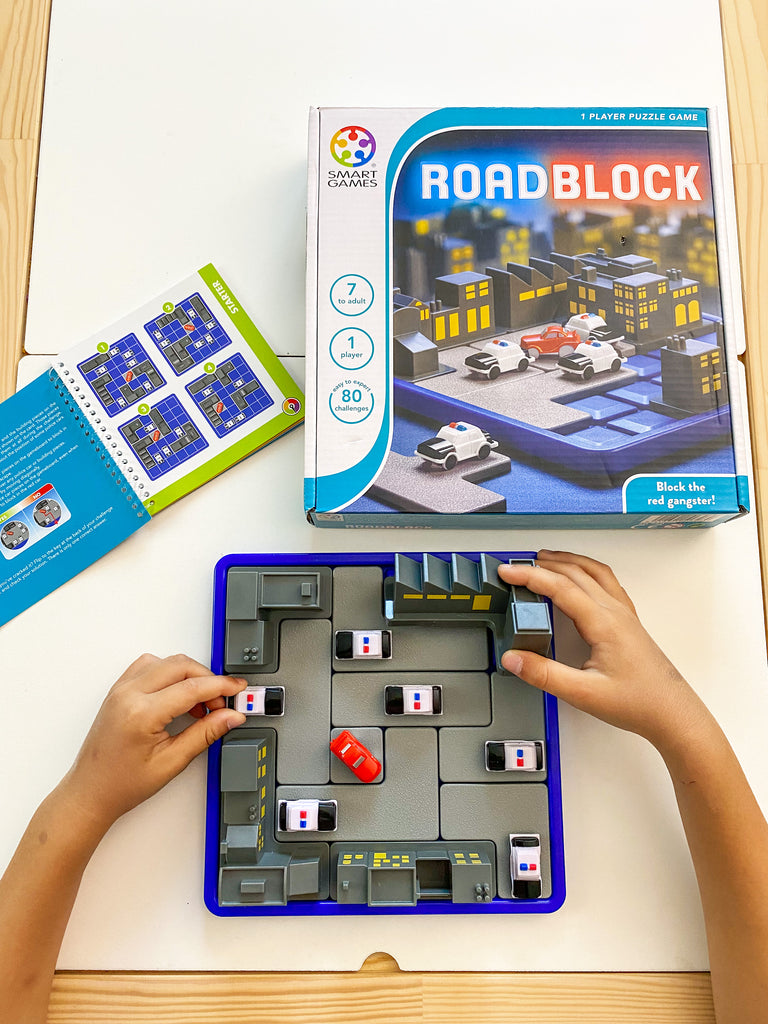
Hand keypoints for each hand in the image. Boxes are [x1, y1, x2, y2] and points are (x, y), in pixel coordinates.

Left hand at [60, 654, 246, 833]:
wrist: (91, 792)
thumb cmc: (121, 783)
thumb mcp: (171, 762)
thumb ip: (205, 734)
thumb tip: (229, 717)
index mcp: (141, 713)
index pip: (192, 687)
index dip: (221, 686)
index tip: (237, 689)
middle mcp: (128, 695)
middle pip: (181, 665)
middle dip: (208, 680)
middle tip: (220, 704)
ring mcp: (121, 690)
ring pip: (166, 661)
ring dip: (188, 675)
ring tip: (199, 703)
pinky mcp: (118, 690)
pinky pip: (148, 665)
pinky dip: (169, 673)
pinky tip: (177, 694)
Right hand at [498, 551, 710, 753]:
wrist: (672, 713)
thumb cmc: (638, 703)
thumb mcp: (583, 693)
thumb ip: (544, 674)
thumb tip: (514, 658)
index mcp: (604, 623)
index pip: (560, 588)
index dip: (530, 577)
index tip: (508, 572)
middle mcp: (615, 612)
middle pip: (576, 573)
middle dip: (543, 565)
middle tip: (517, 566)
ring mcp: (625, 615)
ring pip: (594, 572)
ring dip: (567, 561)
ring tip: (545, 559)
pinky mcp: (629, 622)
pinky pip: (607, 582)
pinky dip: (587, 570)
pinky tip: (582, 577)